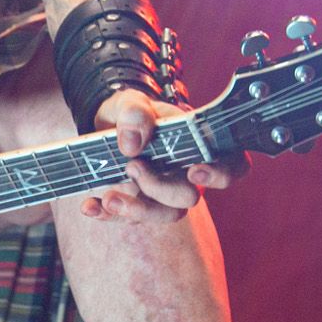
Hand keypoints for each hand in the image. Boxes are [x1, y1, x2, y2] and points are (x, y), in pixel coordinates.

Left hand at [78, 89, 246, 224]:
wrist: (104, 126)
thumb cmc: (130, 113)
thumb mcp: (129, 101)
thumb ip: (134, 112)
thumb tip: (132, 144)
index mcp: (196, 144)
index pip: (231, 165)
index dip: (221, 173)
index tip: (195, 171)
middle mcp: (185, 173)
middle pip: (190, 196)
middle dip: (161, 188)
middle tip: (132, 168)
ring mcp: (162, 193)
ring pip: (165, 215)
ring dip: (136, 210)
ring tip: (109, 199)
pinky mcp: (137, 204)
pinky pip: (128, 219)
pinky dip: (107, 215)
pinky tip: (89, 206)